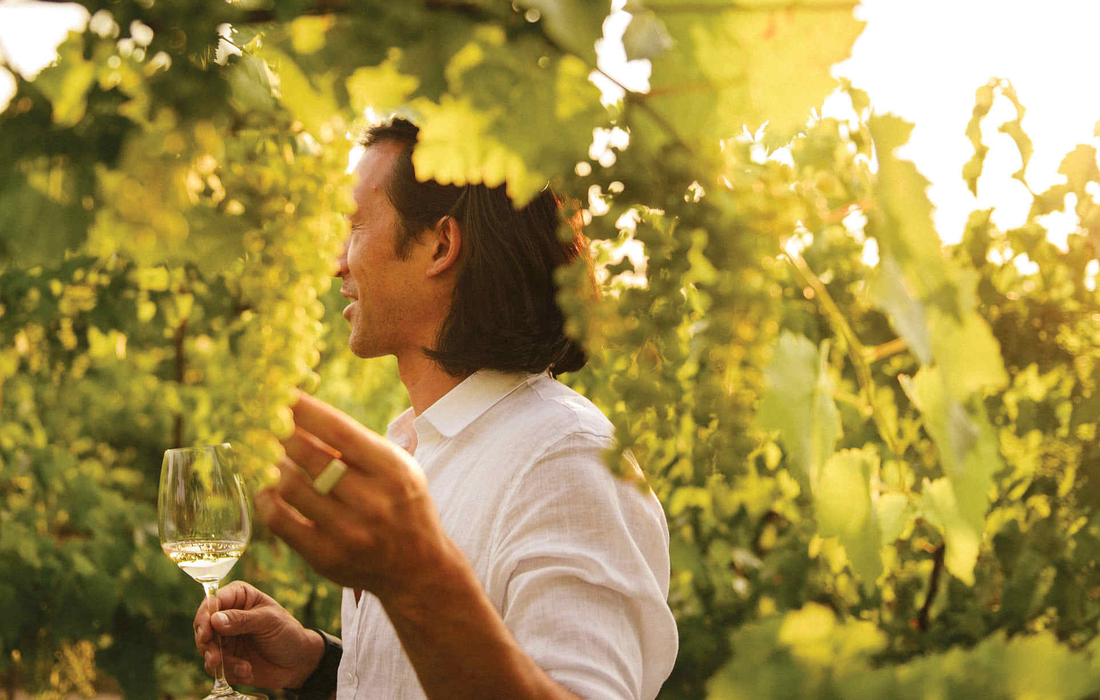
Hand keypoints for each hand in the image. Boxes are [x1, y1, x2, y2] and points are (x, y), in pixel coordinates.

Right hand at [194, 580, 324, 689]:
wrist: (298, 662)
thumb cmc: (287, 633)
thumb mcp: (269, 621)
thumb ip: (242, 620)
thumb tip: (215, 620)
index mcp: (239, 597)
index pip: (213, 600)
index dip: (206, 615)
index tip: (206, 632)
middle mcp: (227, 616)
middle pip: (203, 625)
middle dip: (207, 643)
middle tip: (215, 657)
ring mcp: (224, 638)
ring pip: (205, 648)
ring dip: (219, 661)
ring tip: (242, 667)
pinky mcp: (225, 659)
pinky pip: (215, 666)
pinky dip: (230, 671)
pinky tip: (248, 671)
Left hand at [255, 392, 458, 606]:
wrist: (418, 569)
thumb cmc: (403, 505)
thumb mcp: (397, 468)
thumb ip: (357, 446)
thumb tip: (303, 415)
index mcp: (393, 470)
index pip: (339, 430)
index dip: (305, 409)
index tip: (283, 394)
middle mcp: (373, 501)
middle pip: (309, 455)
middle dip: (281, 433)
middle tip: (267, 422)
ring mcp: (348, 533)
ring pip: (289, 486)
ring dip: (273, 465)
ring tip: (271, 456)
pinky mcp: (325, 558)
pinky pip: (279, 520)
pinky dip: (266, 499)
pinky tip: (267, 487)